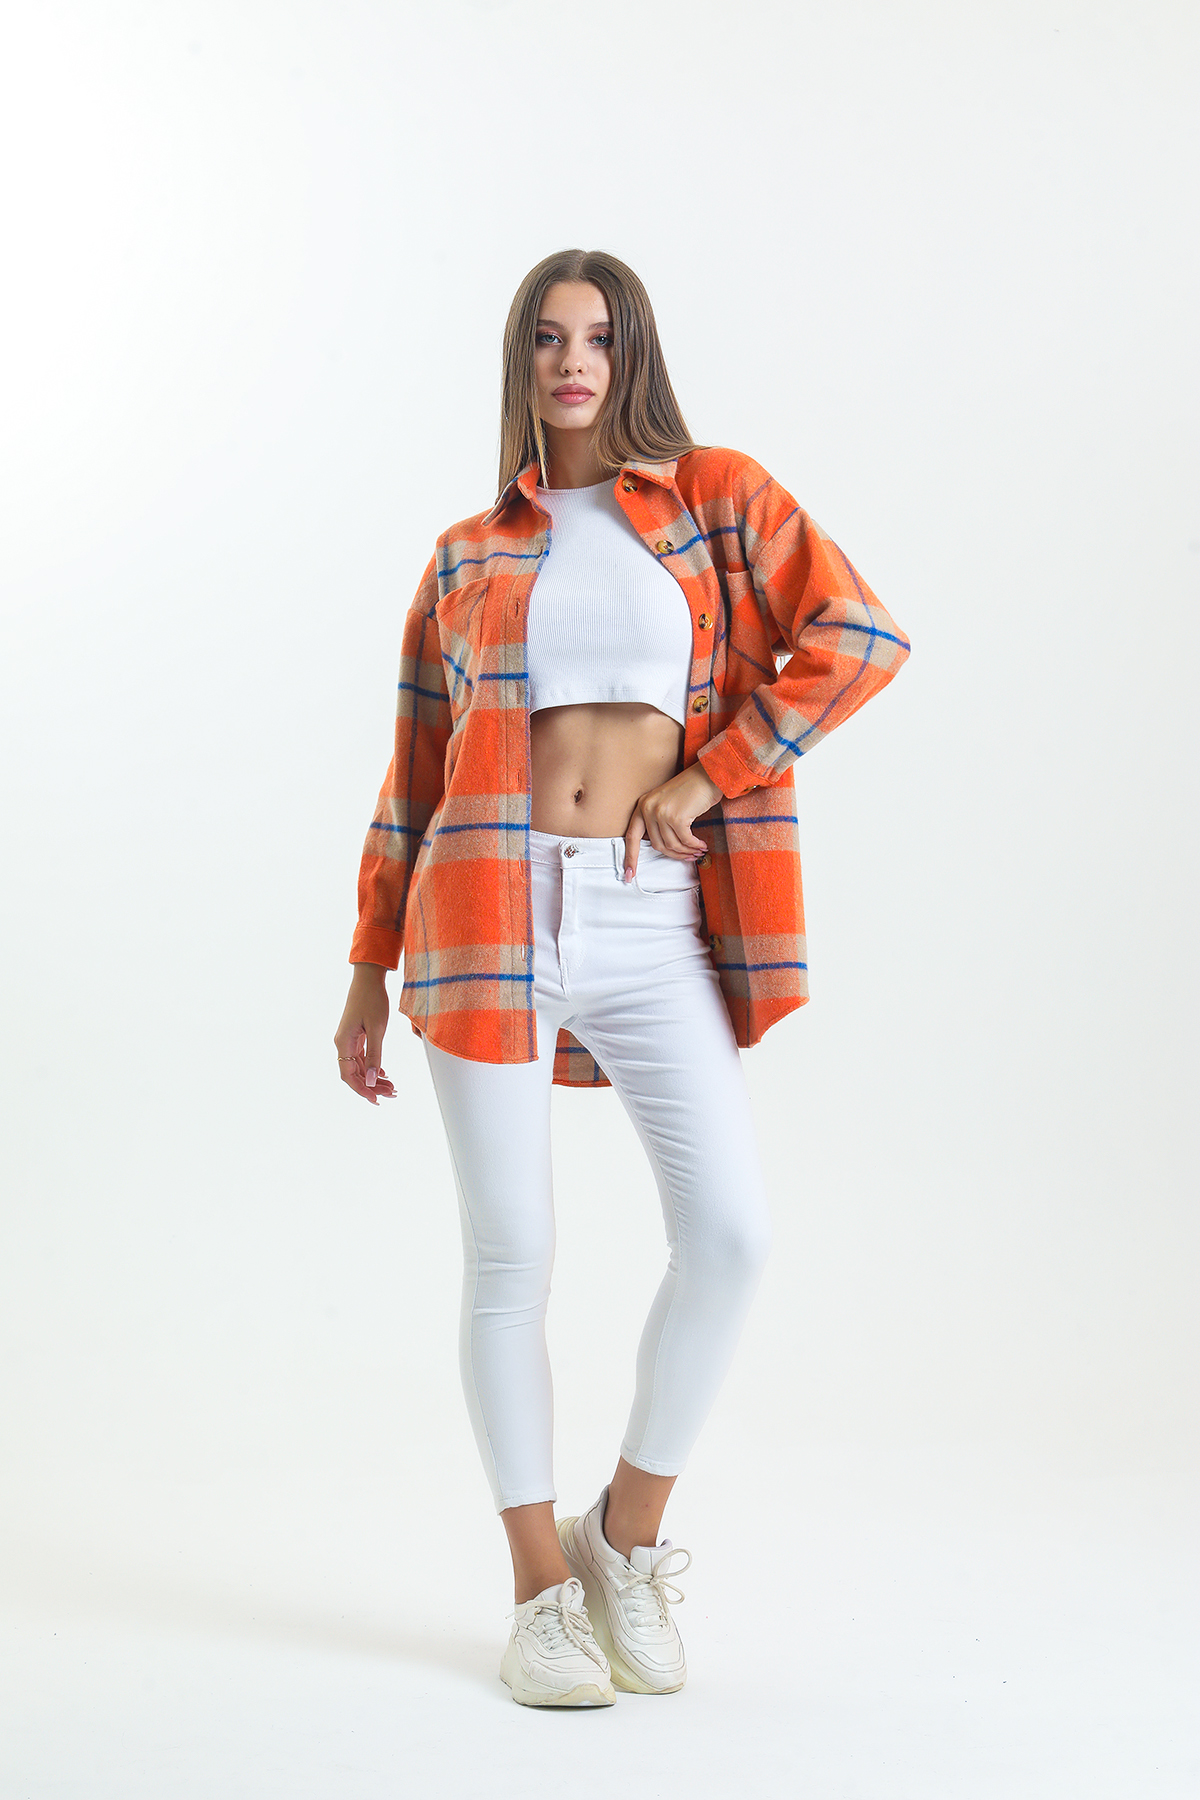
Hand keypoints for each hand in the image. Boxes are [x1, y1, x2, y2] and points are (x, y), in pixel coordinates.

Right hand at [334, 965, 396, 1103]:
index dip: (362, 1090)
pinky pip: (362, 1057)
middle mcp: (343, 1043)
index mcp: (344, 1043)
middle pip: (354, 1074)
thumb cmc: (372, 1000)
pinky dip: (373, 1067)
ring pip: (359, 1067)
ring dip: (374, 1078)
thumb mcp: (377, 1029)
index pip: (349, 1075)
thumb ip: (375, 1055)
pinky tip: (384, 1073)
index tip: (376, 1100)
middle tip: (392, 1094)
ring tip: (392, 1086)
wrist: (368, 978)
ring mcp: (348, 1040)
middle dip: (372, 1086)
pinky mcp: (356, 1036)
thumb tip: (373, 1079)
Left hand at [623, 763, 723, 881]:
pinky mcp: (677, 817)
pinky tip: (701, 845)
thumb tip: (661, 847)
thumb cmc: (691, 790)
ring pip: (671, 845)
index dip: (630, 857)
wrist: (708, 775)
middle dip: (674, 855)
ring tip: (697, 850)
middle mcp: (648, 808)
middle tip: (688, 857)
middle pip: (656, 845)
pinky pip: (685, 841)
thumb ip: (658, 822)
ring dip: (687, 851)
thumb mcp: (667, 803)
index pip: (631, 836)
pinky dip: (694, 846)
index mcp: (643, 805)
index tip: (628, 874)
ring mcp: (661, 812)